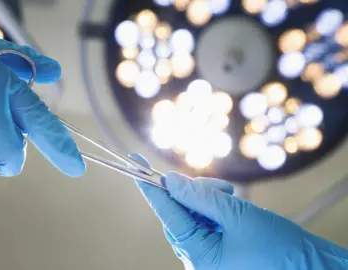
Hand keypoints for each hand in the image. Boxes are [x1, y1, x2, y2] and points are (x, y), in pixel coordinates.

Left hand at [130, 154, 347, 269]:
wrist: (311, 266)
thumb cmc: (279, 249)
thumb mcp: (238, 216)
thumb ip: (201, 197)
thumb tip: (171, 180)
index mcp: (199, 256)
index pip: (168, 214)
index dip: (151, 188)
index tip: (135, 165)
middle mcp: (197, 258)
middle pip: (179, 212)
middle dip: (194, 193)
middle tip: (219, 188)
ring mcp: (206, 254)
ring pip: (192, 213)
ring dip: (208, 198)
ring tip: (233, 197)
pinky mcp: (216, 248)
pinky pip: (204, 220)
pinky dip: (214, 207)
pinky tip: (231, 203)